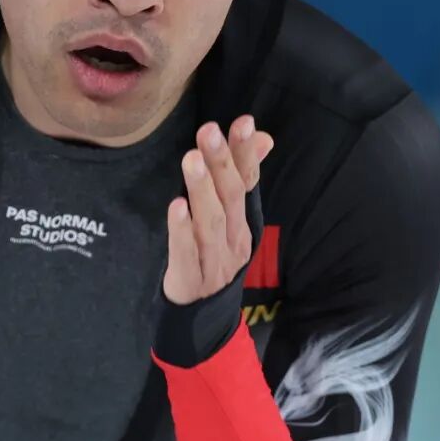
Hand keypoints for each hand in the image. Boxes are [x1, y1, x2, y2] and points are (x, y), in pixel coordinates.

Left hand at [162, 115, 273, 305]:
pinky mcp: (192, 279)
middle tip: (209, 131)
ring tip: (192, 159)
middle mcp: (234, 239)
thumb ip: (241, 179)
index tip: (244, 122)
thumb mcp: (229, 219)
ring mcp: (215, 261)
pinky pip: (187, 253)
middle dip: (221, 163)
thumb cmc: (211, 257)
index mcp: (243, 222)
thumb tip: (263, 137)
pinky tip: (176, 206)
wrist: (201, 318)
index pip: (247, 182)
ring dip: (201, 189)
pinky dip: (182, 230)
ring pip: (210, 222)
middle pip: (230, 197)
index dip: (245, 153)